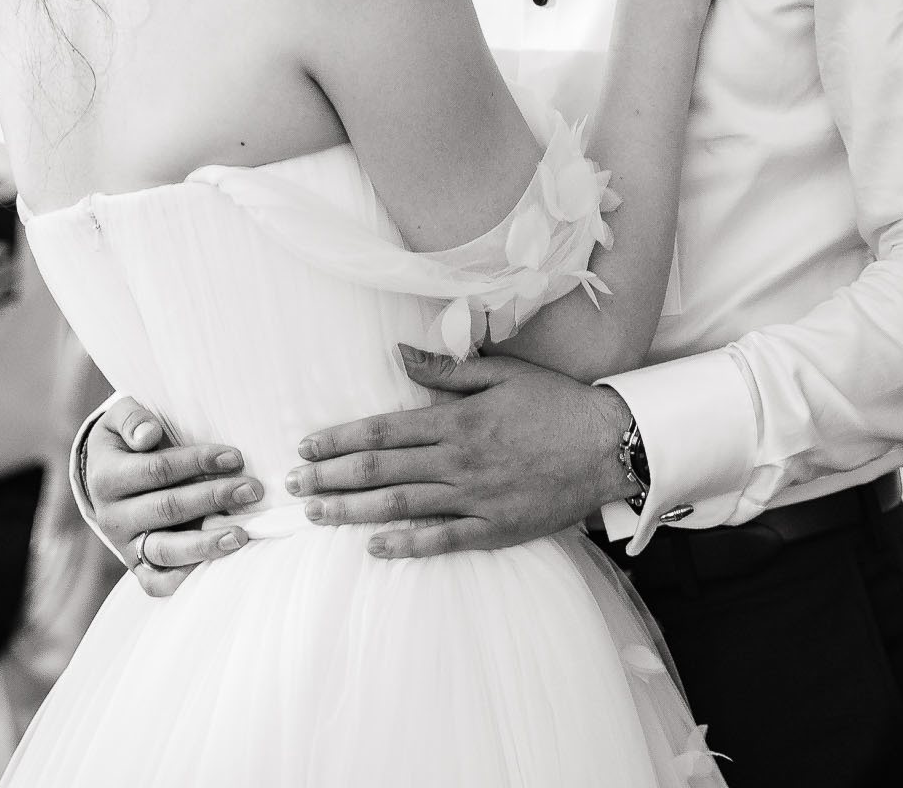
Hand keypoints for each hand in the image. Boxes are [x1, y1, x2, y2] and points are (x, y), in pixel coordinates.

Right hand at [82, 396, 258, 595]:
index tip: (235, 457)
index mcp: (107, 477)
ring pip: (165, 550)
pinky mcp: (136, 566)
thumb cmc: (125, 442)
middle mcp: (112, 516)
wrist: (103, 479)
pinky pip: (157, 583)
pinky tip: (216, 568)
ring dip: (206, 543)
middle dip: (213, 498)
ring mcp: (124, 545)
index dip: (197, 462)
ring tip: (242, 535)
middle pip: (167, 509)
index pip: (157, 470)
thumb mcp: (120, 419)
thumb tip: (149, 435)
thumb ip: (133, 419)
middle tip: (252, 490)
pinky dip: (185, 579)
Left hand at [286, 349, 634, 557]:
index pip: (384, 431)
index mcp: (458, 420)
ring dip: (354, 511)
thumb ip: (447, 371)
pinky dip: (406, 544)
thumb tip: (399, 355)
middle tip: (293, 485)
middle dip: (331, 478)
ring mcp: (476, 498)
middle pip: (382, 471)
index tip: (306, 446)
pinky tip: (374, 546)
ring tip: (316, 515)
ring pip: (402, 507)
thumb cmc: (555, 404)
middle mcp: (459, 461)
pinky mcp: (496, 529)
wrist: (609, 446)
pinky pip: (442, 540)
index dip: (340, 439)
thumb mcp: (502, 374)